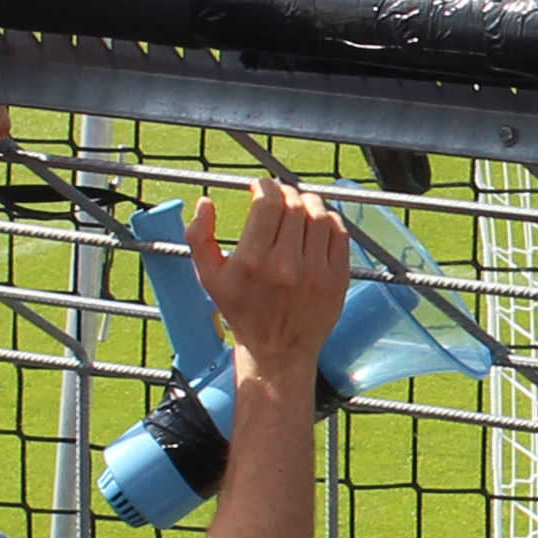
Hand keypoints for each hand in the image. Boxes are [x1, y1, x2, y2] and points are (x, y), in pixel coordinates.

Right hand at [194, 175, 351, 378]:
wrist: (276, 350)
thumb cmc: (241, 312)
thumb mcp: (209, 277)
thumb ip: (198, 237)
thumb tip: (205, 202)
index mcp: (253, 261)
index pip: (267, 204)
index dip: (264, 186)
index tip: (260, 187)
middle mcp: (286, 265)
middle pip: (294, 205)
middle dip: (285, 193)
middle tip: (278, 196)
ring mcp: (315, 273)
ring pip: (319, 215)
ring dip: (308, 201)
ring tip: (298, 204)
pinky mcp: (337, 279)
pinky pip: (339, 234)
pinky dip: (330, 220)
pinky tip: (317, 221)